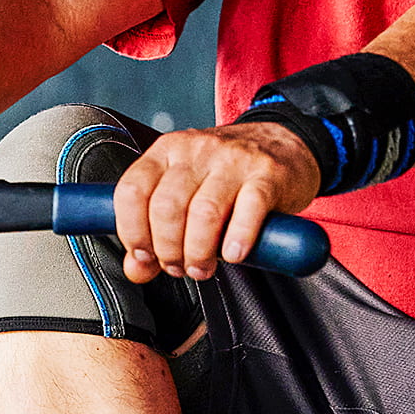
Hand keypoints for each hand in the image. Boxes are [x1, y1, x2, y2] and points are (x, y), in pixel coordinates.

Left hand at [111, 121, 322, 282]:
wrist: (283, 144)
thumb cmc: (227, 174)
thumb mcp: (186, 193)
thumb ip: (155, 232)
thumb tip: (136, 269)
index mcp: (167, 152)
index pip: (132, 191)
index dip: (132, 231)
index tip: (145, 255)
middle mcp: (197, 151)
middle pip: (167, 207)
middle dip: (168, 250)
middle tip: (179, 267)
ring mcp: (233, 160)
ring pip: (204, 212)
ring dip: (199, 252)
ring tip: (202, 267)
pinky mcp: (267, 174)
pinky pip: (248, 209)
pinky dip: (238, 239)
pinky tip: (234, 254)